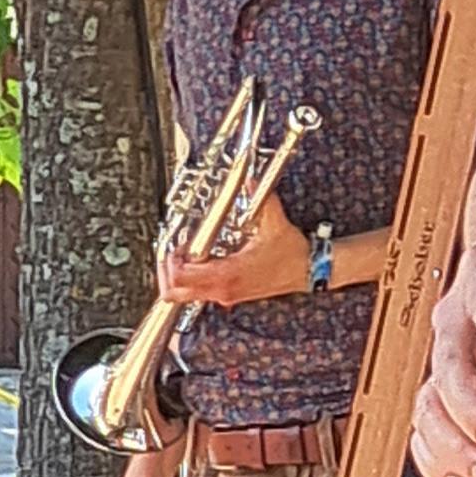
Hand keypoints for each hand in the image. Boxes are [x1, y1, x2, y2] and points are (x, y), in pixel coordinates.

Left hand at [162, 188, 310, 307]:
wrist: (309, 271)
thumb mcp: (275, 223)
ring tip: (181, 256)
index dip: (170, 262)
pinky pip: (198, 293)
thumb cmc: (292, 253)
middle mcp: (224, 288)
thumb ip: (262, 199)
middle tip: (170, 254)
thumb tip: (250, 181)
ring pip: (184, 295)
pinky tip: (197, 262)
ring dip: (176, 277)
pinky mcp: (230, 295)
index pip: (183, 277)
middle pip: (175, 292)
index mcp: (230, 273)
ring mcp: (226, 294)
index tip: (174, 246)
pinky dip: (190, 280)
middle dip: (165, 273)